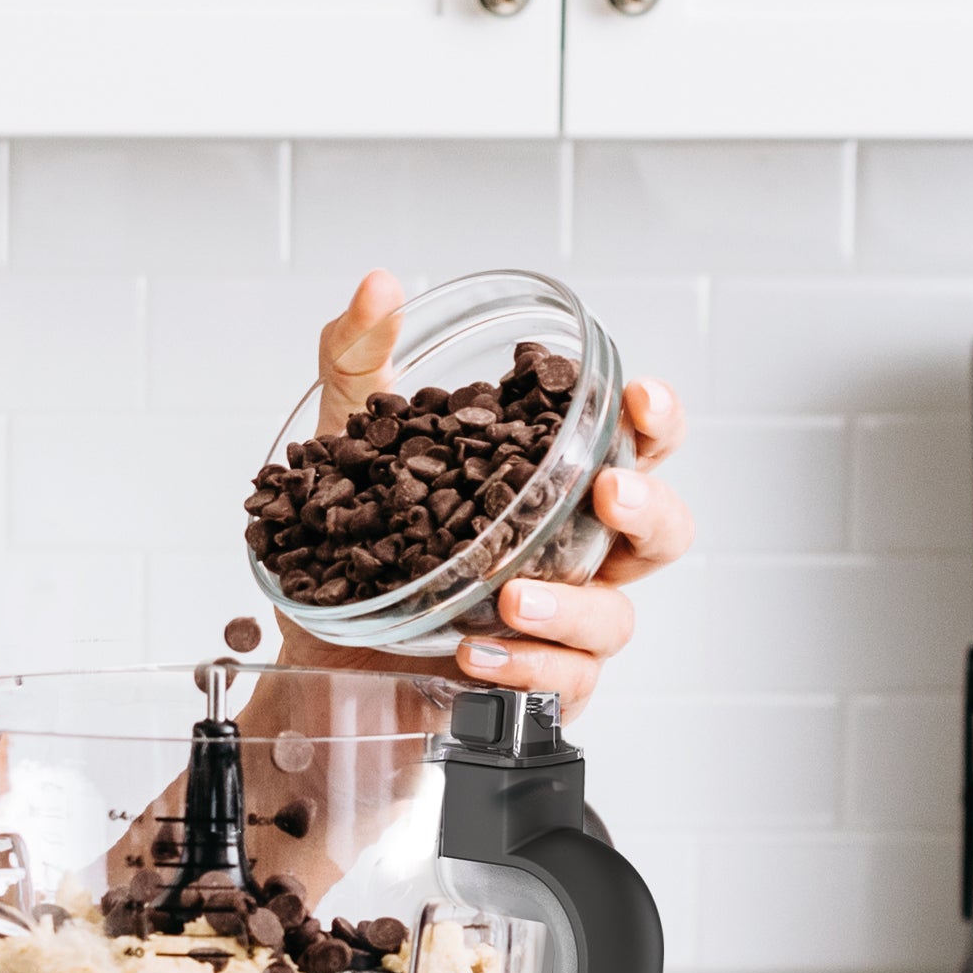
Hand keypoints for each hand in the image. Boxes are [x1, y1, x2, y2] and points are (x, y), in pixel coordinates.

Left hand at [288, 269, 694, 718]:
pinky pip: (560, 686)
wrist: (310, 649)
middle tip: (609, 492)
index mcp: (550, 486)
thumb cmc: (352, 540)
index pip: (635, 445)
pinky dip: (523, 669)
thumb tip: (378, 285)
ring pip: (613, 619)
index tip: (640, 396)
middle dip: (650, 507)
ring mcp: (558, 624)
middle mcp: (570, 553)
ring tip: (511, 594)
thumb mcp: (344, 440)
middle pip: (662, 532)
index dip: (656, 419)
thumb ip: (359, 356)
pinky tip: (474, 653)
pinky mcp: (529, 687)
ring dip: (570, 606)